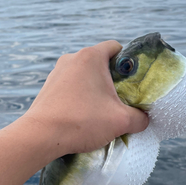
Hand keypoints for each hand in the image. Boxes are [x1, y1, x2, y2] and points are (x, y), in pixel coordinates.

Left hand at [24, 40, 148, 155]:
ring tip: (100, 111)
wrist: (41, 136)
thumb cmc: (82, 122)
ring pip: (84, 76)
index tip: (133, 83)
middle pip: (100, 63)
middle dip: (112, 80)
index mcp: (91, 57)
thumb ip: (140, 118)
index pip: (116, 47)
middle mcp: (72, 58)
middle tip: (120, 100)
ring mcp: (57, 72)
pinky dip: (79, 97)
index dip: (128, 63)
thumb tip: (144, 119)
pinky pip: (70, 87)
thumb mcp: (121, 121)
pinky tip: (82, 116)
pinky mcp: (47, 87)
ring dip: (94, 89)